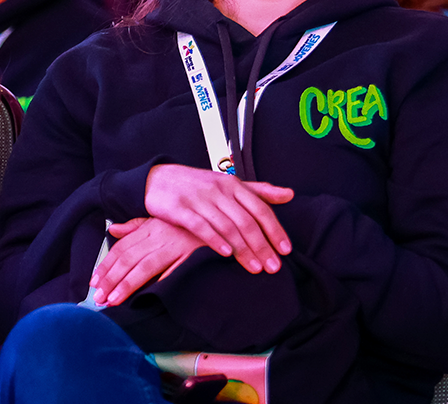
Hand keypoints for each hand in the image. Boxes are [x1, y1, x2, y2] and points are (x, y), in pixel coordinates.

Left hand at [90, 217, 203, 305]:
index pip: (122, 248)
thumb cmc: (189, 223)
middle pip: (129, 258)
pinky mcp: (194, 255)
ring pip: (146, 266)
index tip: (94, 282)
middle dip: (111, 279)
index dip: (106, 265)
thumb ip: (136, 226)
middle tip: (98, 297)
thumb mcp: (160, 219)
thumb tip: (112, 229)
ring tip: (113, 300)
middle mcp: (160, 236)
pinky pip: (175, 270)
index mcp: (150, 228)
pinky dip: (162, 281)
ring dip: (127, 284)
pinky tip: (149, 294)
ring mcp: (177, 246)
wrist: (222, 219)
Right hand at [144, 164, 293, 274]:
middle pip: (246, 221)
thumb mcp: (228, 184)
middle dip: (262, 246)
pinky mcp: (180, 209)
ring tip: (255, 268)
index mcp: (232, 185)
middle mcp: (218, 190)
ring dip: (243, 249)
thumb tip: (289, 194)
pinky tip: (225, 254)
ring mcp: (199, 199)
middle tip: (274, 267)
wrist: (157, 179)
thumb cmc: (196, 184)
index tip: (286, 250)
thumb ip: (258, 191)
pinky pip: (200, 226)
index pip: (260, 208)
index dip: (275, 230)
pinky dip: (215, 240)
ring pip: (227, 226)